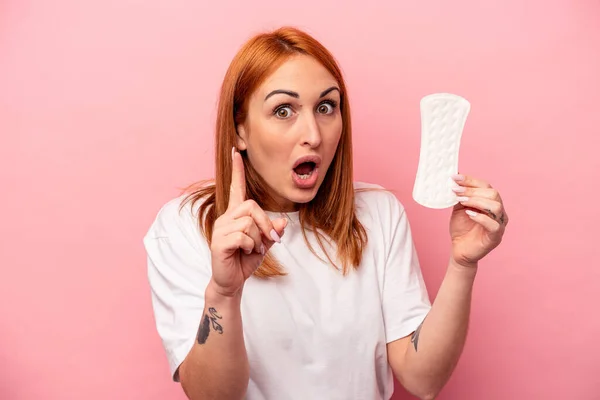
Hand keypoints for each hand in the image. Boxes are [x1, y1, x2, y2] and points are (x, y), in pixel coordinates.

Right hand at [209, 148, 287, 296]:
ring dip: (258, 238)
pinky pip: (242, 236)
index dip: (237, 170)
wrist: (231, 282)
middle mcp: (225, 218)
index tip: (236, 151)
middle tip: (269, 240)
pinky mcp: (218, 242)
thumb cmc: (245, 261)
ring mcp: (220, 229)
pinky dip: (250, 246)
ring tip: (253, 249)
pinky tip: (245, 252)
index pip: (236, 188)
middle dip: (266, 223)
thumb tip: (282, 221)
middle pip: (252, 206)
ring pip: (249, 222)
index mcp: (235, 215)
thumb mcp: (263, 244)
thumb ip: (271, 231)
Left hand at [449, 174, 507, 267]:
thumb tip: (455, 178)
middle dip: (473, 190)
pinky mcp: (496, 237)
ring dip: (477, 201)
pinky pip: (494, 225)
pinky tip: (469, 214)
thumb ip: (460, 195)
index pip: (486, 186)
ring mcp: (499, 224)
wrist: (459, 250)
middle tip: (456, 191)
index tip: (455, 177)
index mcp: (491, 202)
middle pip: (493, 194)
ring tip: (462, 201)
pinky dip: (481, 217)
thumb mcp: (459, 208)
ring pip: (496, 206)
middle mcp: (498, 212)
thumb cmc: (461, 229)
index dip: (471, 180)